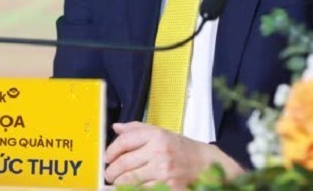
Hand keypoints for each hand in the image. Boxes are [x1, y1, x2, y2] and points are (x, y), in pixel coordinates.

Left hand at [104, 122, 243, 188]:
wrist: (205, 164)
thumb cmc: (181, 147)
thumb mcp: (161, 132)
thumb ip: (137, 129)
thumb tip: (116, 128)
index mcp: (156, 135)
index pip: (125, 141)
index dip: (111, 151)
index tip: (107, 157)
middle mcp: (159, 152)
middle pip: (124, 163)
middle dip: (111, 171)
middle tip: (108, 174)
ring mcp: (163, 172)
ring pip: (130, 180)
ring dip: (119, 183)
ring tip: (117, 182)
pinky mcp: (168, 187)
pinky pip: (142, 190)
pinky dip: (132, 190)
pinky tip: (130, 188)